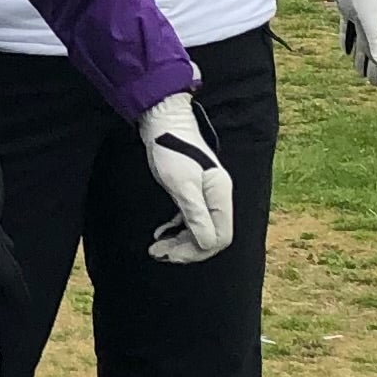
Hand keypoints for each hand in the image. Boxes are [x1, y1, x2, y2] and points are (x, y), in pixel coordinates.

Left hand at [137, 95, 234, 264]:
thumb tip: (207, 242)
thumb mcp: (181, 184)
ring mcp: (207, 195)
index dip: (197, 251)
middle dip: (185, 249)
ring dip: (178, 242)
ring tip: (155, 246)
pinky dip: (176, 230)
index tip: (171, 254)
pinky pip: (190, 220)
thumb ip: (195, 214)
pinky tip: (161, 232)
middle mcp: (218, 196)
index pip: (220, 237)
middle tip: (157, 252)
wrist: (163, 122)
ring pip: (199, 230)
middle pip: (210, 237)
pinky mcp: (194, 192)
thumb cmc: (170, 148)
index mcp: (220, 195)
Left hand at [322, 0, 376, 85]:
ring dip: (363, 58)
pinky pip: (350, 31)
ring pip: (364, 43)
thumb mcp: (367, 20)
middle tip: (375, 84)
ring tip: (361, 72)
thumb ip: (373, 42)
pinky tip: (347, 50)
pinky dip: (350, 42)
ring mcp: (362, 17)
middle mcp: (376, 23)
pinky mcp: (348, 11)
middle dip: (376, 67)